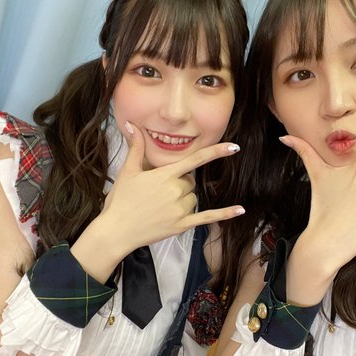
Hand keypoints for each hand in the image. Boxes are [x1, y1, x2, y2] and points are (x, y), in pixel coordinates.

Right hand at [83, 121, 243, 260]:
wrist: (116, 231)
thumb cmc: (120, 201)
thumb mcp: (128, 171)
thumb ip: (136, 147)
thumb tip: (131, 125)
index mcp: (165, 175)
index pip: (195, 160)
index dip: (216, 152)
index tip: (234, 147)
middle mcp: (176, 191)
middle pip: (190, 182)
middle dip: (179, 184)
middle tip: (158, 193)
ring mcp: (180, 209)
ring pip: (193, 198)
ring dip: (184, 199)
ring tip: (161, 206)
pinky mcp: (182, 225)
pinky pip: (207, 217)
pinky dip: (224, 214)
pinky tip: (239, 209)